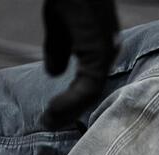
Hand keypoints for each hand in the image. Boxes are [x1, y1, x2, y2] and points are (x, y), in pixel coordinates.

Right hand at [42, 0, 118, 127]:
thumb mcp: (58, 25)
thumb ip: (58, 49)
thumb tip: (53, 72)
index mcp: (101, 46)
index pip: (92, 83)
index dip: (72, 100)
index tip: (53, 113)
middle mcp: (108, 51)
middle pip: (94, 93)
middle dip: (72, 112)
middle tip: (51, 124)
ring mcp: (106, 53)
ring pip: (91, 95)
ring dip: (69, 112)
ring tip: (49, 121)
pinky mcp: (99, 53)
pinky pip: (87, 88)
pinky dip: (69, 103)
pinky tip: (54, 110)